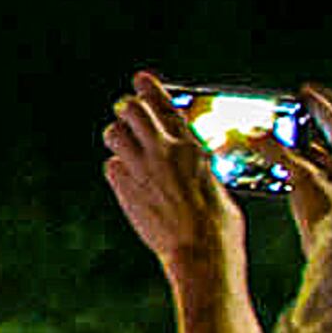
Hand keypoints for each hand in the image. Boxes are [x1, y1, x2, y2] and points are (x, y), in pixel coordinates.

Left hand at [104, 73, 244, 281]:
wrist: (200, 254)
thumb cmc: (220, 226)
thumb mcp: (217, 184)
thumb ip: (199, 167)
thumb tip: (194, 164)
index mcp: (192, 146)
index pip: (165, 106)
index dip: (150, 88)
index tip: (141, 78)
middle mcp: (162, 151)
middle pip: (132, 111)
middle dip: (129, 108)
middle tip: (127, 110)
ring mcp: (140, 169)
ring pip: (114, 134)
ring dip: (118, 134)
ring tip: (124, 141)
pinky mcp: (124, 189)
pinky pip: (111, 166)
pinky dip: (116, 167)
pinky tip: (125, 175)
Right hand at [254, 81, 331, 252]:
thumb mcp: (303, 181)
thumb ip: (278, 154)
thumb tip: (253, 134)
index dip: (319, 103)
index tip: (304, 90)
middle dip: (327, 120)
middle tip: (308, 109)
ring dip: (317, 148)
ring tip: (296, 142)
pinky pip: (329, 179)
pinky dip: (313, 172)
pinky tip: (298, 178)